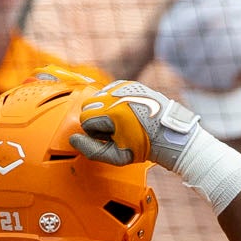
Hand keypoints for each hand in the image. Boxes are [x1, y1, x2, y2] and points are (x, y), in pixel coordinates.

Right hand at [71, 79, 204, 171]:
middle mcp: (116, 95)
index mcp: (113, 112)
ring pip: (97, 96)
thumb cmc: (143, 147)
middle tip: (115, 131)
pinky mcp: (128, 83)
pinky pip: (108, 90)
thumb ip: (92, 150)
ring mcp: (123, 87)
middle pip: (88, 105)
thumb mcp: (118, 156)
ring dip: (103, 109)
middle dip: (97, 120)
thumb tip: (73, 140)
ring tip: (121, 121)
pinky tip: (124, 111)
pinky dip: (111, 100)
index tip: (110, 138)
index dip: (95, 133)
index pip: (85, 119)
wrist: (167, 133)